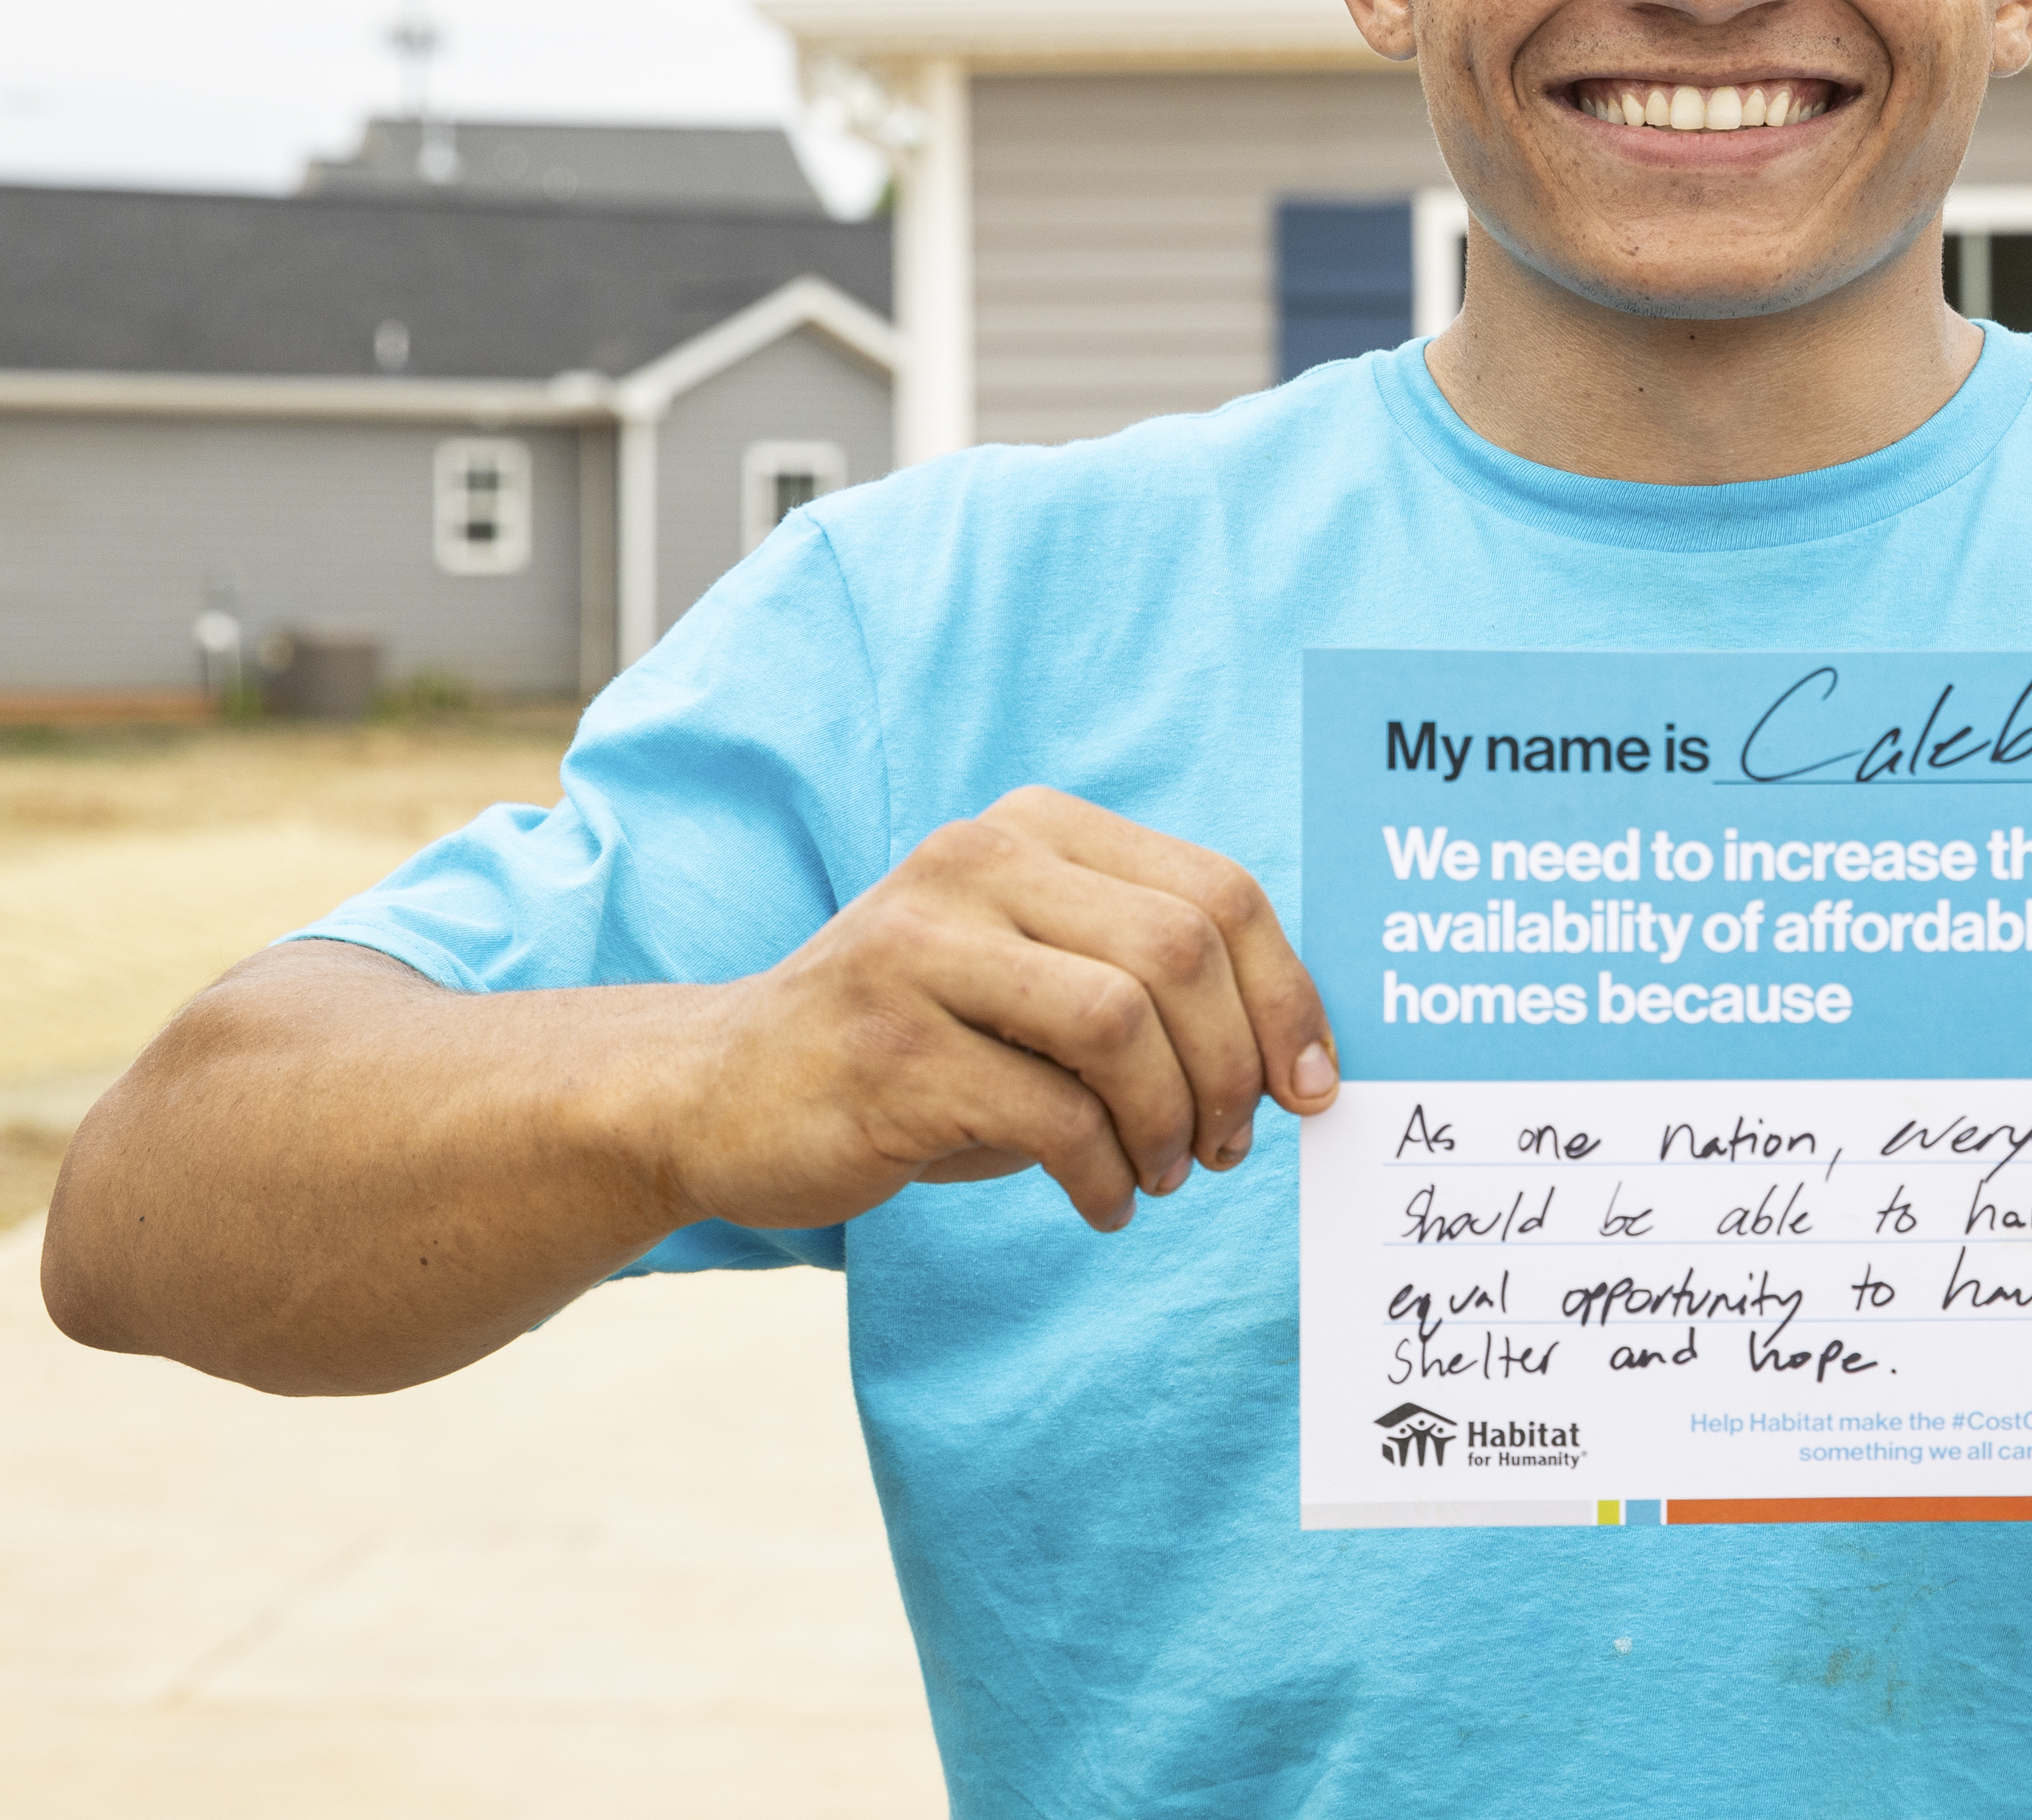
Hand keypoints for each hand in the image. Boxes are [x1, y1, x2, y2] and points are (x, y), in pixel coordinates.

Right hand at [655, 788, 1334, 1238]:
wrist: (720, 1090)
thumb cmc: (920, 1043)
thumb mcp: (1033, 975)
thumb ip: (1146, 980)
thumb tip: (1300, 1057)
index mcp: (1033, 827)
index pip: (1217, 891)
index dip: (1288, 994)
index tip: (1311, 1082)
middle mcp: (977, 861)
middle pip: (1181, 950)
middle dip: (1232, 1066)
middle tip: (1227, 1144)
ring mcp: (921, 950)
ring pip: (1121, 1023)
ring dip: (1168, 1122)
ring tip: (1161, 1174)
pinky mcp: (889, 1049)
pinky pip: (1051, 1114)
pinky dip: (1104, 1174)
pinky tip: (1101, 1203)